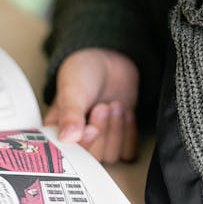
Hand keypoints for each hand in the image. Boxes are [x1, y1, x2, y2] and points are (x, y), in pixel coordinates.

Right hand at [43, 47, 138, 162]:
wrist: (109, 60)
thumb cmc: (84, 72)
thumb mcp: (72, 89)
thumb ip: (70, 114)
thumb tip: (68, 138)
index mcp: (57, 133)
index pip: (68, 157)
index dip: (82, 146)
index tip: (89, 127)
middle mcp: (78, 141)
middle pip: (92, 158)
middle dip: (102, 130)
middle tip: (102, 106)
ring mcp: (100, 140)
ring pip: (111, 155)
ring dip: (116, 129)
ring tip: (114, 104)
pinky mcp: (119, 137)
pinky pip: (128, 151)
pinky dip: (129, 132)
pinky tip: (125, 111)